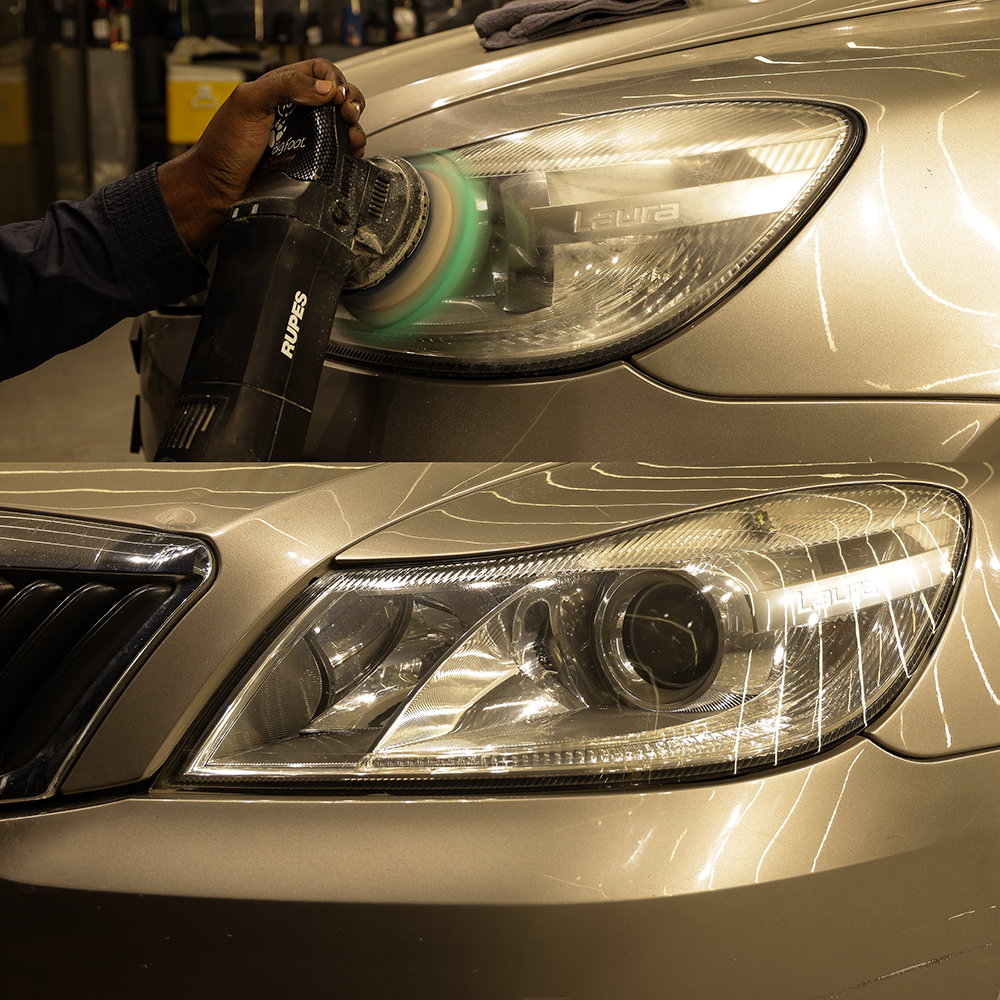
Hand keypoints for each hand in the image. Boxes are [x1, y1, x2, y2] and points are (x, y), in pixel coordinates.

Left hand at [158, 59, 365, 249]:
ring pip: (340, 123)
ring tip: (353, 133)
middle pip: (335, 95)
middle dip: (350, 100)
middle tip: (348, 112)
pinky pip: (337, 152)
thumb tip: (324, 89)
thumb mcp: (248, 103)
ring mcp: (303, 137)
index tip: (335, 95)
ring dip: (355, 125)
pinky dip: (350, 149)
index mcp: (279, 89)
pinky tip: (350, 151)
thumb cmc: (223, 148)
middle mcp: (294, 111)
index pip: (318, 71)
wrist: (218, 190)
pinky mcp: (308, 162)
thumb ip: (284, 86)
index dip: (333, 78)